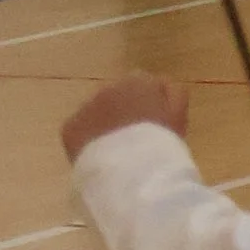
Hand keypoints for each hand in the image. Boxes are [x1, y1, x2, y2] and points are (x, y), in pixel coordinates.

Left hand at [62, 73, 189, 162]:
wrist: (131, 168)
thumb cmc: (162, 143)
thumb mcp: (178, 116)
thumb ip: (174, 95)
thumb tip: (165, 85)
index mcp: (140, 81)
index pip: (145, 85)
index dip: (150, 104)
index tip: (156, 123)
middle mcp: (109, 87)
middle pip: (117, 97)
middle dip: (123, 112)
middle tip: (134, 139)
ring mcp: (86, 106)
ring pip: (96, 114)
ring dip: (104, 125)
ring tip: (117, 151)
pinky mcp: (71, 127)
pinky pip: (79, 131)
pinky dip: (88, 142)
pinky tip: (101, 159)